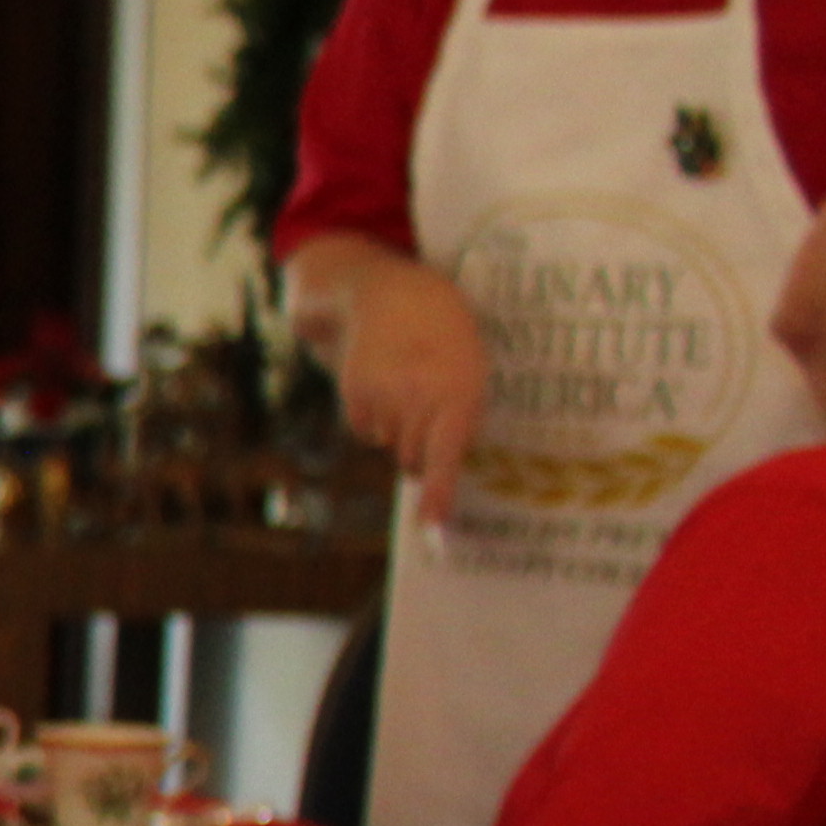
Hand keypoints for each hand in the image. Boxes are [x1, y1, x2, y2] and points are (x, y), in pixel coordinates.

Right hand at [334, 258, 491, 524]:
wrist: (382, 291)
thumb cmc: (444, 326)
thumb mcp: (471, 362)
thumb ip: (464, 409)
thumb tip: (450, 462)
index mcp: (458, 392)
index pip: (445, 458)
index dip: (438, 500)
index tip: (435, 534)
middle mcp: (417, 401)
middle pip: (415, 460)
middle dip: (423, 450)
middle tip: (433, 413)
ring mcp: (382, 400)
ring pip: (391, 445)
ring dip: (400, 429)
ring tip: (408, 385)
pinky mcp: (354, 397)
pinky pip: (368, 430)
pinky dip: (376, 417)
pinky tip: (383, 382)